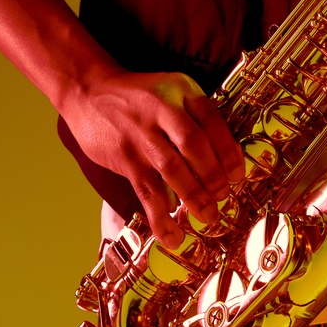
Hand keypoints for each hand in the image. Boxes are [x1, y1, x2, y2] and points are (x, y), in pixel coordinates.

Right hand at [58, 69, 243, 247]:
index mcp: (180, 91)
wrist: (89, 91)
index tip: (238, 174)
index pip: (211, 120)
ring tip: (208, 216)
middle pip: (193, 145)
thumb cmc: (139, 96)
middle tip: (223, 196)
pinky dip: (160, 216)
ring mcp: (141, 135)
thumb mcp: (172, 91)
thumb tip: (227, 158)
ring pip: (171, 169)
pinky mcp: (125, 157)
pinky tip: (171, 235)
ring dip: (194, 197)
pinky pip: (146, 191)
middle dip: (213, 175)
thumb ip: (196, 117)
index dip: (228, 149)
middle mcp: (161, 111)